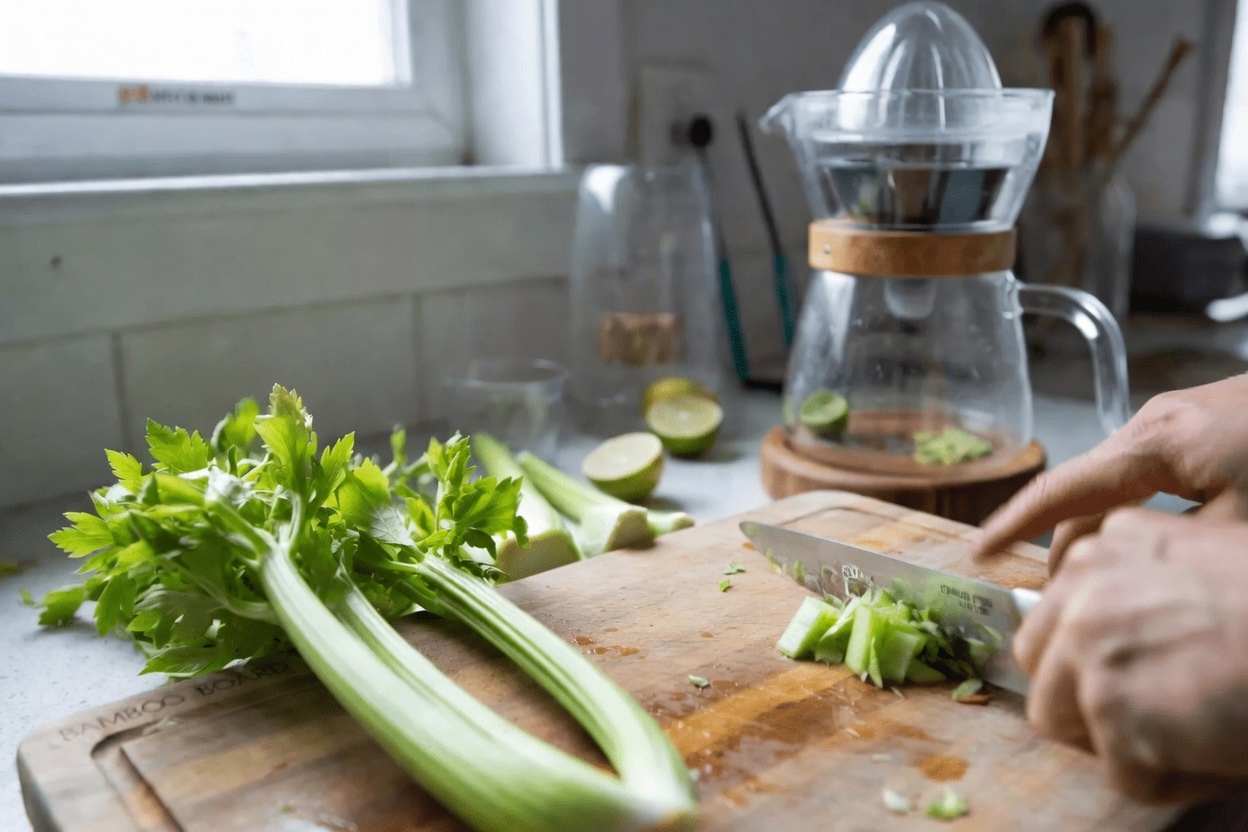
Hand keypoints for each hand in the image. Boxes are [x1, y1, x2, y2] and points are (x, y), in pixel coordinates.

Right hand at [972, 375, 1247, 569]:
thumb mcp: (1241, 527)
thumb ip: (1175, 550)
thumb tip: (1126, 576)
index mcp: (1151, 445)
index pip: (1061, 491)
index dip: (1014, 525)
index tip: (979, 553)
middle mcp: (1151, 425)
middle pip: (1084, 492)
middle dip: (1061, 544)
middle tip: (1055, 601)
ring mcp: (1175, 421)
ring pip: (1116, 485)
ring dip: (1099, 530)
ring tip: (1095, 583)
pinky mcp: (1199, 427)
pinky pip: (1146, 475)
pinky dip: (1128, 512)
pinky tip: (1141, 545)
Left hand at [1015, 508, 1247, 802]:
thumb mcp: (1196, 568)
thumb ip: (1135, 595)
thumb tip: (1105, 649)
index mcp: (1102, 548)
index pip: (1052, 620)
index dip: (1091, 663)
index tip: (1142, 679)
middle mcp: (1082, 587)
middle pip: (1041, 667)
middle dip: (1085, 702)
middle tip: (1154, 719)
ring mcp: (1090, 644)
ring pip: (1059, 720)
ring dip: (1120, 743)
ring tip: (1192, 735)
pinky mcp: (1112, 704)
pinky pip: (1124, 775)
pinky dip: (1173, 782)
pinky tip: (1221, 752)